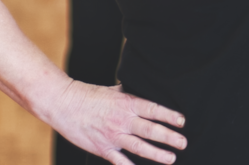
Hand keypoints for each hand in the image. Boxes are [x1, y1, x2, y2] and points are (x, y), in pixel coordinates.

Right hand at [50, 81, 186, 164]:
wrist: (65, 104)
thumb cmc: (90, 95)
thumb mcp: (114, 90)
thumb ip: (132, 95)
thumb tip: (148, 91)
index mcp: (127, 103)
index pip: (153, 109)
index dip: (169, 116)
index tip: (182, 121)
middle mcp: (122, 120)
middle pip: (150, 130)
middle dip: (168, 137)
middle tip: (183, 142)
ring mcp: (113, 136)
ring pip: (139, 147)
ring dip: (157, 154)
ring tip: (171, 158)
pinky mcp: (103, 148)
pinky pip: (120, 160)